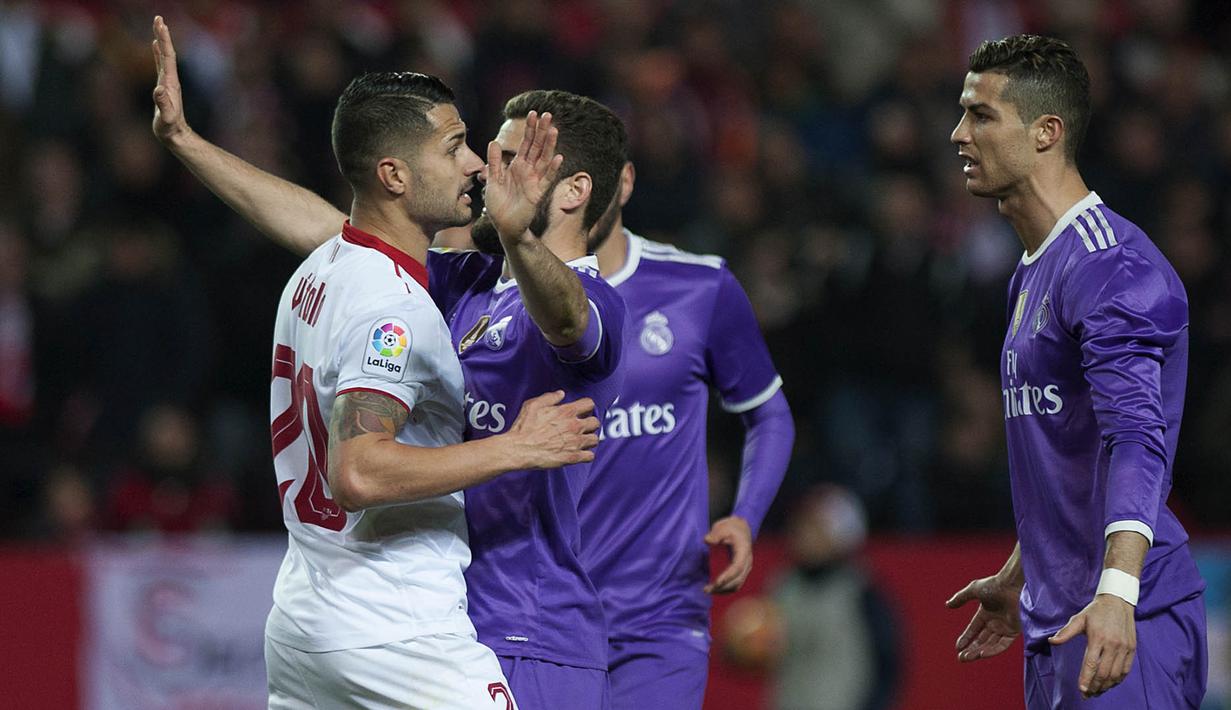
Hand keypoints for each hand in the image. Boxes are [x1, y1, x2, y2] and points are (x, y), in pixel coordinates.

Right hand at [151, 15, 190, 144]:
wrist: (176, 135)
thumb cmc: (169, 128)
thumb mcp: (166, 117)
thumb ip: (162, 104)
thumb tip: (158, 90)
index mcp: (170, 82)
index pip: (167, 56)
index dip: (164, 40)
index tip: (160, 24)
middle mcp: (170, 79)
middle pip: (167, 52)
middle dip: (162, 35)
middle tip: (158, 18)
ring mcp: (167, 82)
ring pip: (164, 57)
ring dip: (160, 41)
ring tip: (158, 26)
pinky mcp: (163, 87)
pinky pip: (160, 65)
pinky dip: (157, 53)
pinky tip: (154, 46)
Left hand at [482, 111, 563, 240]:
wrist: (504, 226)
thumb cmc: (499, 205)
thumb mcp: (493, 180)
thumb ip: (495, 162)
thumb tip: (494, 142)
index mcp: (517, 166)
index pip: (525, 144)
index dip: (530, 129)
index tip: (534, 113)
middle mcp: (528, 171)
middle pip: (537, 147)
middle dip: (542, 131)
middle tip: (548, 114)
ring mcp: (535, 181)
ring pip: (544, 159)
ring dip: (549, 145)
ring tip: (554, 130)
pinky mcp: (538, 193)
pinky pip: (547, 179)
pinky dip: (552, 168)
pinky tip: (558, 157)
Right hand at [503, 390, 598, 468]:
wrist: (520, 449)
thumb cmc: (524, 428)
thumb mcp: (533, 405)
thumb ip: (549, 397)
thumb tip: (560, 394)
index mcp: (566, 412)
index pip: (589, 404)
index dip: (586, 407)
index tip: (582, 411)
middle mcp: (574, 426)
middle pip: (595, 422)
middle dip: (590, 424)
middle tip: (582, 427)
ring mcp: (575, 442)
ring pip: (595, 439)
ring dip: (589, 439)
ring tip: (581, 441)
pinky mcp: (573, 457)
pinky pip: (590, 456)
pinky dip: (586, 455)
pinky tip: (580, 453)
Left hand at [705, 516, 752, 593]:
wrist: (741, 528)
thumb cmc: (731, 527)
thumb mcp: (723, 526)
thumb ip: (716, 533)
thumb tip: (707, 540)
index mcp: (744, 551)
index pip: (737, 567)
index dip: (728, 576)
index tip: (716, 582)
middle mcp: (747, 562)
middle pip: (737, 580)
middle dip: (723, 587)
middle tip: (706, 589)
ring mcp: (745, 568)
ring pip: (737, 585)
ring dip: (723, 590)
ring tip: (707, 590)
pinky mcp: (741, 572)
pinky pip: (736, 584)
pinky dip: (726, 589)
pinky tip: (714, 588)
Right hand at [946, 574, 1021, 661]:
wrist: (1013, 585)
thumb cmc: (994, 585)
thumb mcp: (973, 590)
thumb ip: (960, 598)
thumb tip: (947, 605)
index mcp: (986, 613)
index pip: (974, 629)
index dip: (966, 638)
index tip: (958, 647)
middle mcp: (996, 622)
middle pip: (982, 640)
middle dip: (971, 649)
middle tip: (962, 658)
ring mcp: (1005, 627)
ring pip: (991, 644)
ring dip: (980, 652)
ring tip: (968, 657)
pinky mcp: (1014, 631)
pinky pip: (1003, 644)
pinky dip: (993, 650)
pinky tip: (982, 654)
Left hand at [1049, 594, 1135, 697]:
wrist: (1118, 601)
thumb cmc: (1095, 611)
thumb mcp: (1078, 619)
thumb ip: (1066, 632)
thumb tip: (1052, 641)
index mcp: (1098, 638)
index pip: (1091, 664)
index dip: (1086, 679)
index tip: (1082, 690)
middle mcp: (1113, 644)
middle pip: (1104, 672)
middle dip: (1095, 686)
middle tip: (1087, 694)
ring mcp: (1124, 647)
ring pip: (1116, 674)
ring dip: (1106, 686)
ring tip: (1097, 691)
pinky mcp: (1132, 648)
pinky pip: (1126, 670)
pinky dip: (1118, 680)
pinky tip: (1110, 684)